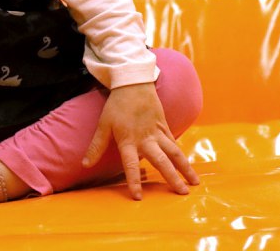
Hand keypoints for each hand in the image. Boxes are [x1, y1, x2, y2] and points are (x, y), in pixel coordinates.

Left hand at [83, 82, 198, 199]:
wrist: (133, 83)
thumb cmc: (116, 105)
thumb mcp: (103, 125)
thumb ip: (96, 147)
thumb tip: (84, 165)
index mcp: (129, 140)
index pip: (131, 165)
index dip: (134, 181)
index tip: (139, 197)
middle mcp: (146, 139)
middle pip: (161, 161)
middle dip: (172, 178)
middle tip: (182, 193)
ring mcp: (157, 133)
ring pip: (174, 152)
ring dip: (185, 167)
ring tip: (194, 182)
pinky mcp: (164, 126)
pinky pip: (174, 143)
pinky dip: (181, 155)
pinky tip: (187, 165)